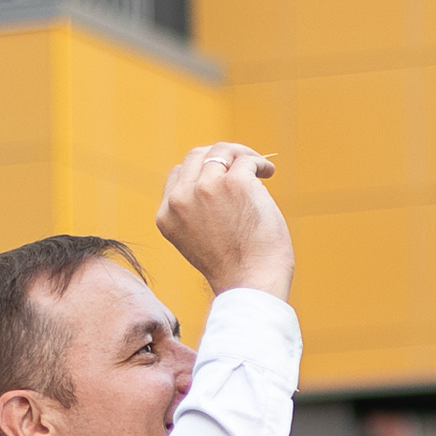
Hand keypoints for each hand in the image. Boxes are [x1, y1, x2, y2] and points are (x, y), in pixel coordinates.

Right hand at [157, 141, 292, 303]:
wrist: (251, 284)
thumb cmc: (234, 268)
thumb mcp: (199, 239)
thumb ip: (197, 212)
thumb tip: (218, 177)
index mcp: (166, 215)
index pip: (178, 174)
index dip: (203, 172)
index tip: (222, 179)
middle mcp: (180, 198)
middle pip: (196, 156)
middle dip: (221, 157)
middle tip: (242, 166)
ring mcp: (206, 188)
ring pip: (221, 151)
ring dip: (242, 155)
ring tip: (260, 169)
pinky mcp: (234, 183)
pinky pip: (246, 160)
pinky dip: (260, 163)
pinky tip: (269, 173)